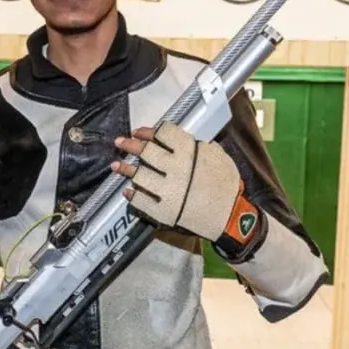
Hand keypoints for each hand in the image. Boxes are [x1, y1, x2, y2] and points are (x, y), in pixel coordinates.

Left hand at [110, 122, 263, 258]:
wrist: (232, 217)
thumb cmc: (226, 187)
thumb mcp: (218, 158)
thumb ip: (199, 146)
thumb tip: (179, 139)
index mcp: (190, 152)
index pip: (163, 134)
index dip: (147, 131)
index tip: (138, 132)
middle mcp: (177, 168)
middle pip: (146, 151)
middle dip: (130, 144)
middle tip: (120, 142)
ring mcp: (169, 190)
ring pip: (139, 175)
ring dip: (126, 169)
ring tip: (117, 166)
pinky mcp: (164, 210)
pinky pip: (141, 201)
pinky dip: (132, 195)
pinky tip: (128, 191)